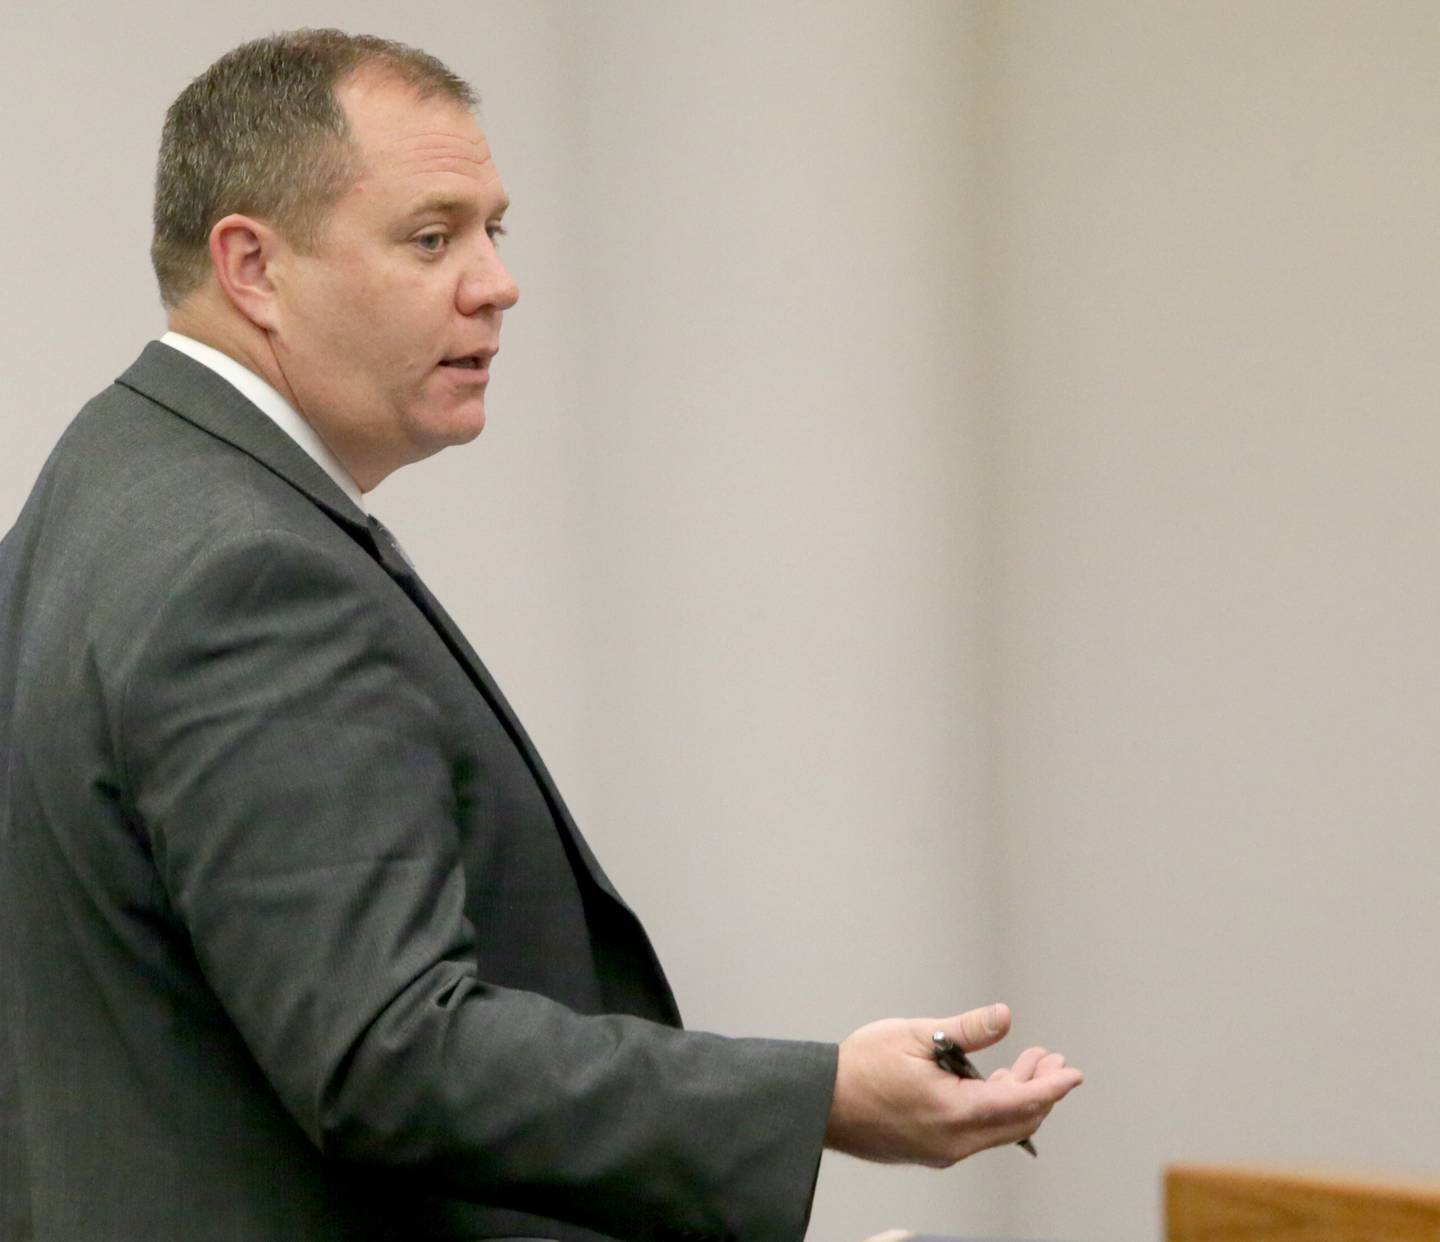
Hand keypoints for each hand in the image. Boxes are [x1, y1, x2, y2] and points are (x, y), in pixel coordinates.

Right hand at [824, 1002, 1082, 1166]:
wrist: (821, 1104)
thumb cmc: (859, 1068)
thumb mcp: (914, 1036)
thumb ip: (965, 1030)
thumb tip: (1004, 1017)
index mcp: (954, 1112)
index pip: (1020, 1102)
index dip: (1052, 1087)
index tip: (1074, 1074)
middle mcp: (955, 1141)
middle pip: (1016, 1121)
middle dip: (1040, 1090)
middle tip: (1050, 1059)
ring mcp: (943, 1151)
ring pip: (998, 1129)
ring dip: (1017, 1097)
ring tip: (1026, 1064)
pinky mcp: (931, 1151)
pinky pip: (977, 1134)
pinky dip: (994, 1109)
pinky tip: (992, 1083)